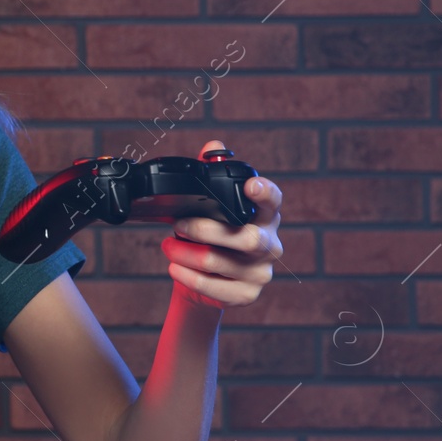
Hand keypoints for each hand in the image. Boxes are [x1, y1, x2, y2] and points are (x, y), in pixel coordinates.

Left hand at [160, 140, 283, 309]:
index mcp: (265, 216)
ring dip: (185, 253)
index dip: (265, 193)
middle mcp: (270, 244)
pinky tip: (174, 267)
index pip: (273, 201)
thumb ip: (212, 175)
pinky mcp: (247, 294)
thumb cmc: (210, 236)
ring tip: (168, 245)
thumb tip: (214, 145)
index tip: (250, 185)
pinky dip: (186, 276)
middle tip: (176, 225)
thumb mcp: (209, 207)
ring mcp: (261, 272)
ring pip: (219, 262)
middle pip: (245, 238)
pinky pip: (213, 287)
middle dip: (203, 230)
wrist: (207, 281)